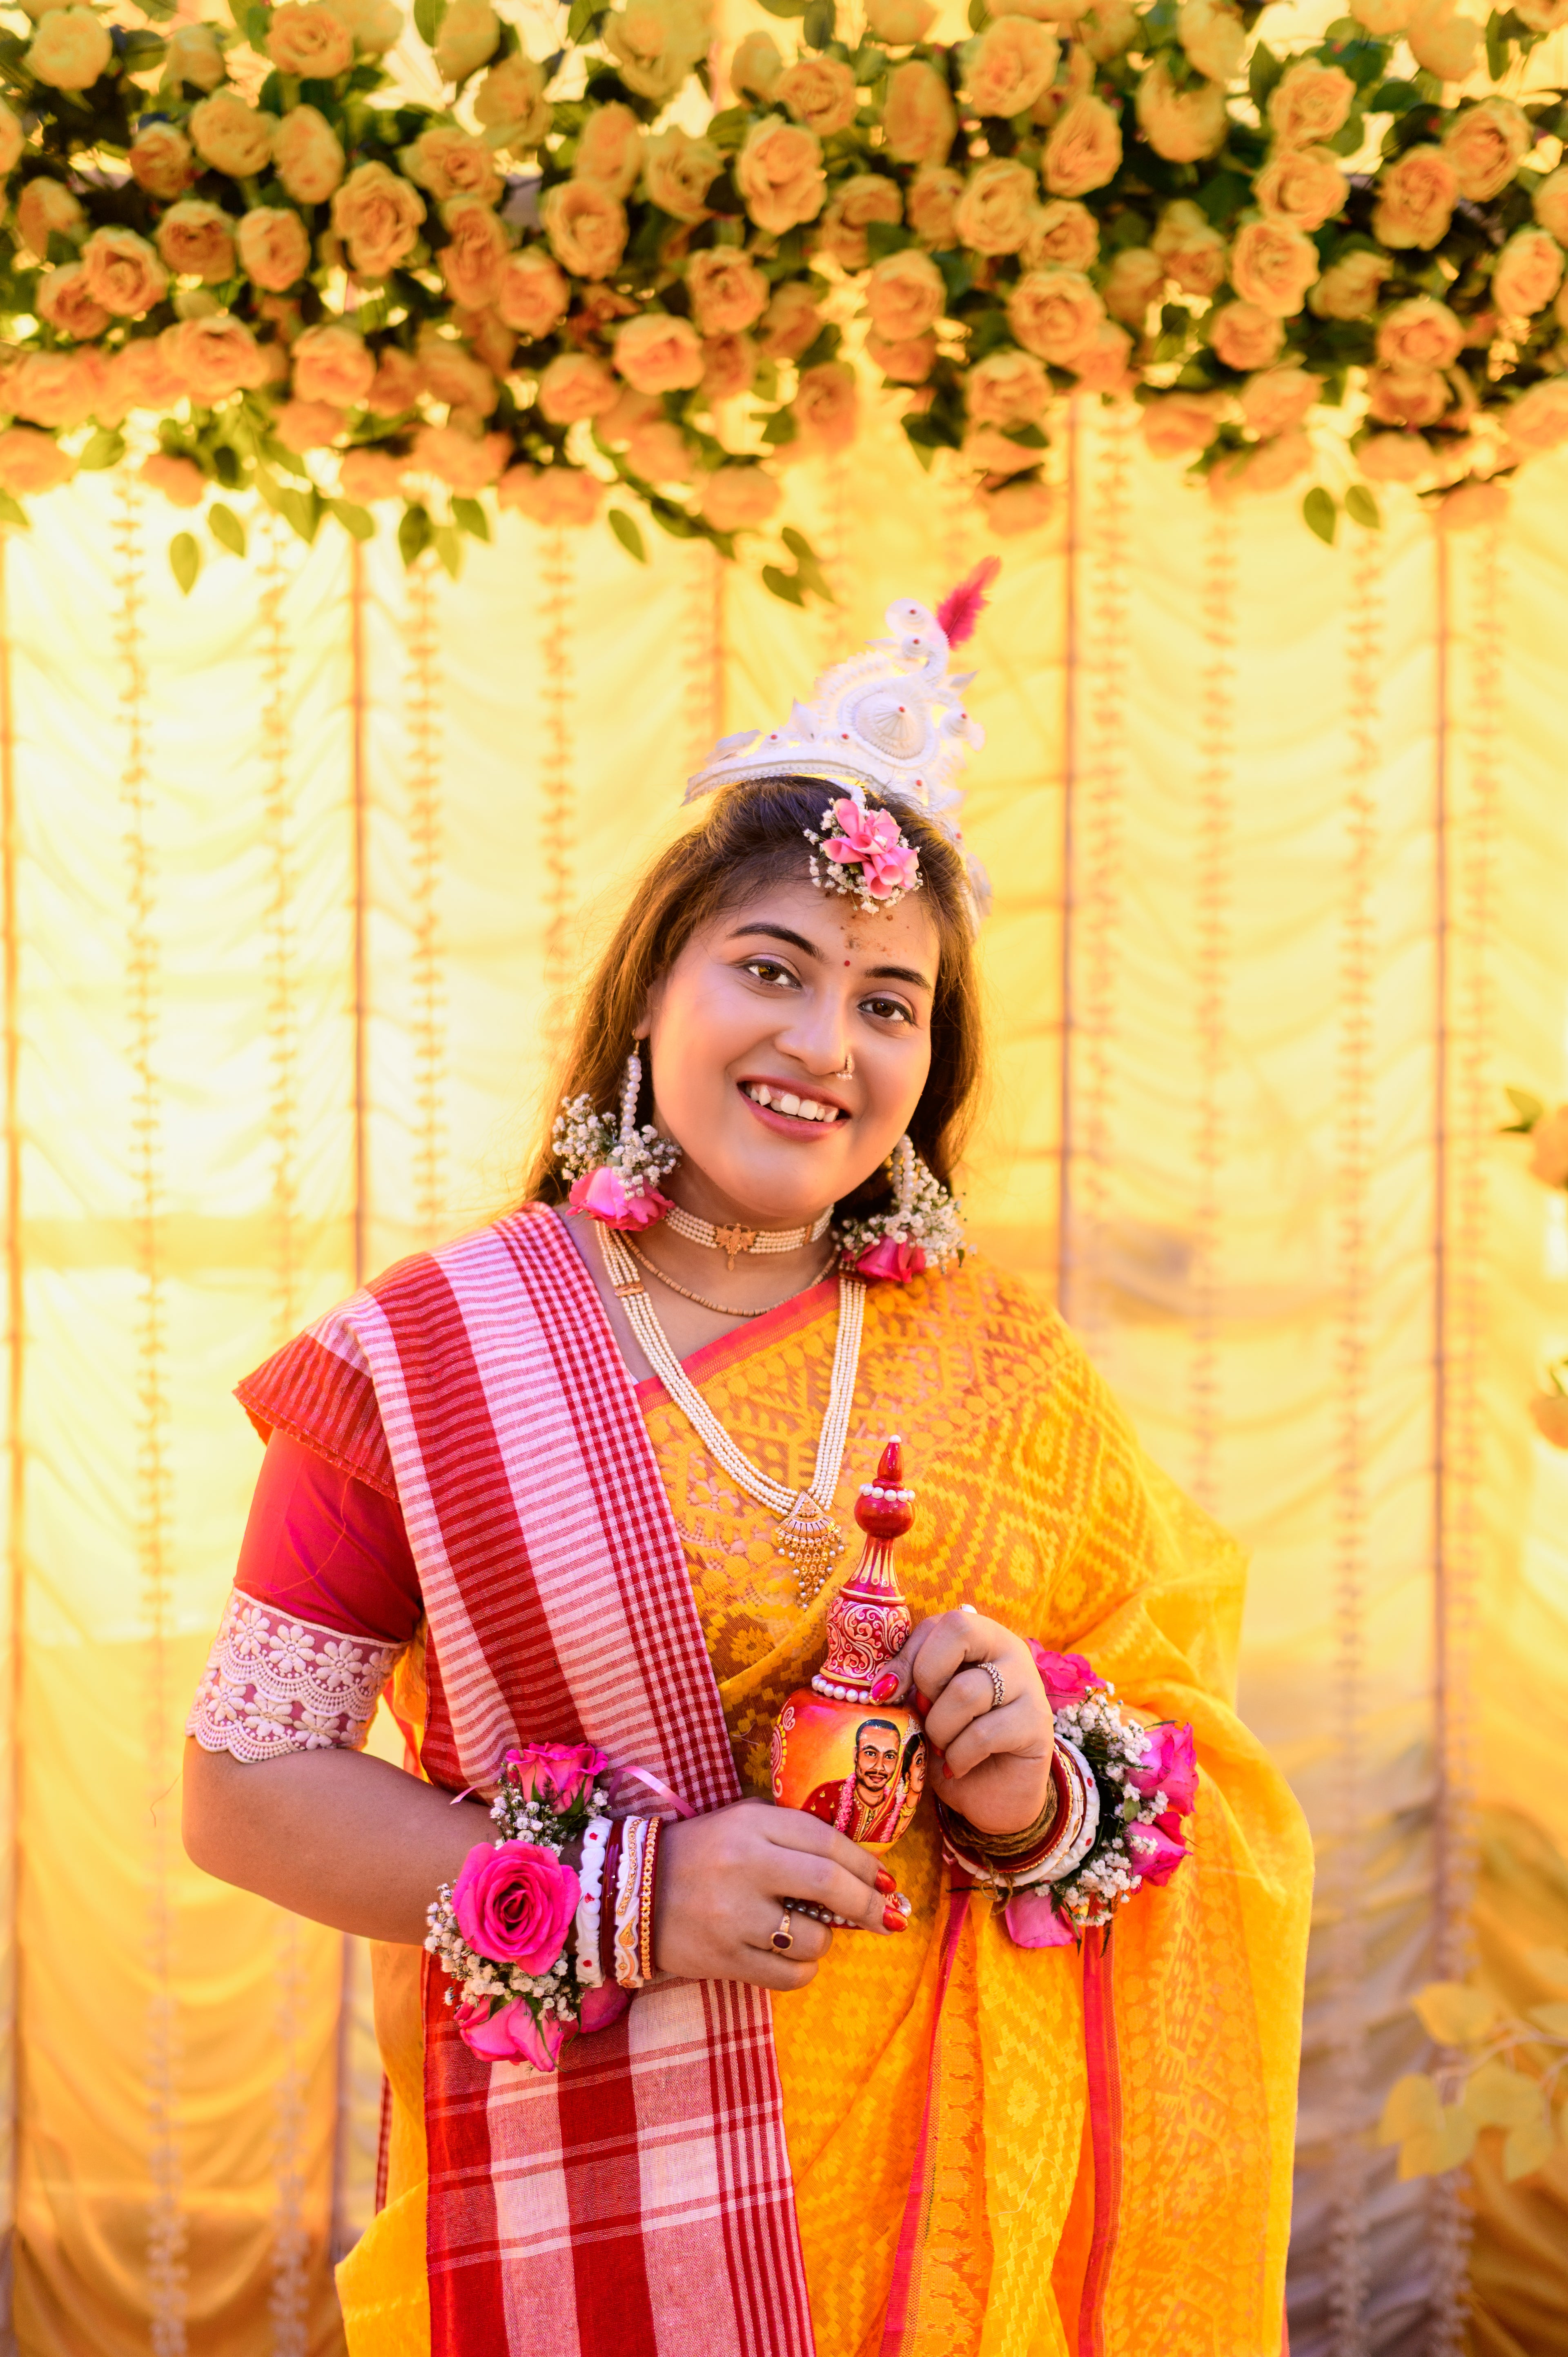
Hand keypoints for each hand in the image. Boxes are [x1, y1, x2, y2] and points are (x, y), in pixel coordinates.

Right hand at [652, 1798, 900, 1991]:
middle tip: (892, 1917)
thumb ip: (795, 1834)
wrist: (632, 1892)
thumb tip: (861, 1866)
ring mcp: (734, 1918)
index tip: (888, 1880)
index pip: (826, 1841)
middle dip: (871, 1904)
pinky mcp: (724, 1961)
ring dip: (827, 1939)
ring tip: (811, 1932)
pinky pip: (789, 1975)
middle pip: (829, 1886)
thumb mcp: (743, 1822)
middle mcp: (745, 1868)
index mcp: (751, 1826)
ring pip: (813, 1938)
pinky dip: (803, 1969)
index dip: (866, 1863)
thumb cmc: (702, 1851)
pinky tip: (793, 1956)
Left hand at [880, 1610, 1052, 1838]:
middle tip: (924, 1712)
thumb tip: (882, 1685)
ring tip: (941, 1747)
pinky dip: (958, 1757)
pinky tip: (957, 1766)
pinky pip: (983, 1734)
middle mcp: (1010, 1650)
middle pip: (959, 1631)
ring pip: (966, 1690)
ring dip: (939, 1729)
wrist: (993, 1794)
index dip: (908, 1656)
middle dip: (926, 1677)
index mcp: (980, 1636)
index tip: (888, 1692)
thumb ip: (910, 1683)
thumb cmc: (953, 1741)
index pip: (940, 1622)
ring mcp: (1029, 1684)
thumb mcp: (924, 1705)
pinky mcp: (1037, 1725)